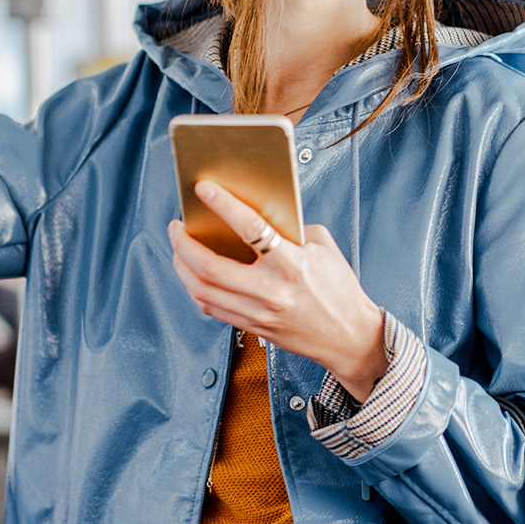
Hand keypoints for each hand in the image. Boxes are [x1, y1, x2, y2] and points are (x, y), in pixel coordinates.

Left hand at [169, 180, 389, 400]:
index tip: (203, 188)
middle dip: (183, 243)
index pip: (249, 227)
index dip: (222, 204)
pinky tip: (193, 275)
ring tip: (179, 249)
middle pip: (210, 267)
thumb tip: (254, 214)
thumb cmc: (338, 289)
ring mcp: (259, 313)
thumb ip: (289, 229)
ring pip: (202, 291)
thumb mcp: (322, 247)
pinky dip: (195, 288)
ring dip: (182, 267)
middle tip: (176, 226)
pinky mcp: (253, 327)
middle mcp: (271, 290)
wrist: (348, 335)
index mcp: (292, 263)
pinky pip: (211, 308)